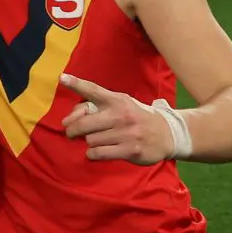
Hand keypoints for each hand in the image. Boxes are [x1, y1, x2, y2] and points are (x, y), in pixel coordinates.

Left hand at [60, 72, 177, 163]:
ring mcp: (127, 133)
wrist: (168, 133)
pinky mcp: (130, 150)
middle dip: (73, 130)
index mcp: (117, 100)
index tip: (62, 78)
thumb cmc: (136, 118)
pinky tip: (99, 151)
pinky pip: (98, 154)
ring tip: (98, 140)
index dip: (77, 84)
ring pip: (90, 140)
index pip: (93, 90)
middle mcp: (121, 115)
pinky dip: (93, 154)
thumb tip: (68, 119)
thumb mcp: (121, 105)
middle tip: (72, 132)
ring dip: (89, 143)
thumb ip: (95, 107)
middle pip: (83, 124)